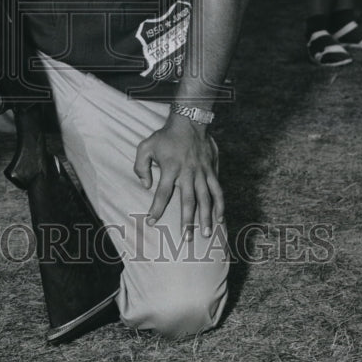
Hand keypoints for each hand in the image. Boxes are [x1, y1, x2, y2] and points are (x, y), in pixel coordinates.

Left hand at [133, 113, 223, 239]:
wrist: (189, 122)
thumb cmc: (165, 136)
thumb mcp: (145, 146)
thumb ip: (141, 166)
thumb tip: (145, 186)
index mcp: (170, 168)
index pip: (162, 193)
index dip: (156, 208)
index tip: (151, 222)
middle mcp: (188, 172)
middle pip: (188, 200)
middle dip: (187, 221)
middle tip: (186, 238)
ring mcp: (202, 172)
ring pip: (206, 198)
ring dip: (207, 217)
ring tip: (207, 234)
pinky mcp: (212, 171)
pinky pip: (218, 190)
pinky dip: (220, 205)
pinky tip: (220, 218)